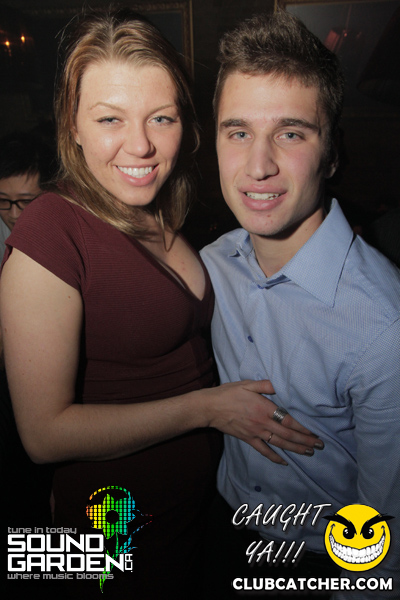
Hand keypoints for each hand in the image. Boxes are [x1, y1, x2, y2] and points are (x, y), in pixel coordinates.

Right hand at [203, 380, 322, 464]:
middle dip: (305, 440)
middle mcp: (263, 423)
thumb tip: (277, 385)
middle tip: (318, 445)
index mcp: (264, 408)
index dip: (302, 428)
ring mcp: (256, 433)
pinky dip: (275, 457)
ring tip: (308, 452)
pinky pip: (264, 450)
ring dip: (295, 449)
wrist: (210, 407)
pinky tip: (284, 461)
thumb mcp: (246, 384)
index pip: (288, 420)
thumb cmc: (228, 393)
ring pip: (279, 443)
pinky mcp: (248, 439)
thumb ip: (264, 385)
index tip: (314, 432)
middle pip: (288, 434)